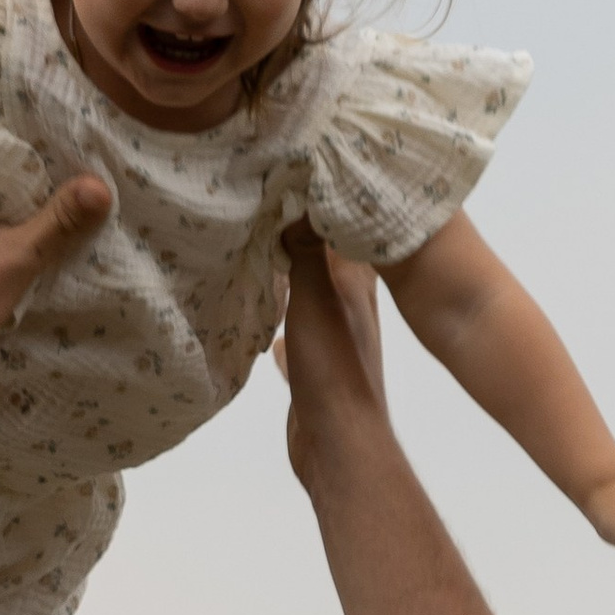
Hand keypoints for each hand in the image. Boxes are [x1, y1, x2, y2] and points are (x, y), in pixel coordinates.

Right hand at [275, 223, 390, 493]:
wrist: (340, 444)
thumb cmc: (334, 368)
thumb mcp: (318, 299)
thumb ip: (307, 252)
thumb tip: (299, 196)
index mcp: (356, 285)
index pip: (346, 230)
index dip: (328, 200)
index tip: (301, 171)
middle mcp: (349, 307)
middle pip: (324, 259)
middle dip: (301, 233)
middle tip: (268, 205)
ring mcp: (332, 340)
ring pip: (308, 296)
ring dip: (288, 277)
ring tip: (258, 251)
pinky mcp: (314, 369)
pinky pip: (293, 336)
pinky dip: (279, 325)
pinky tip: (264, 322)